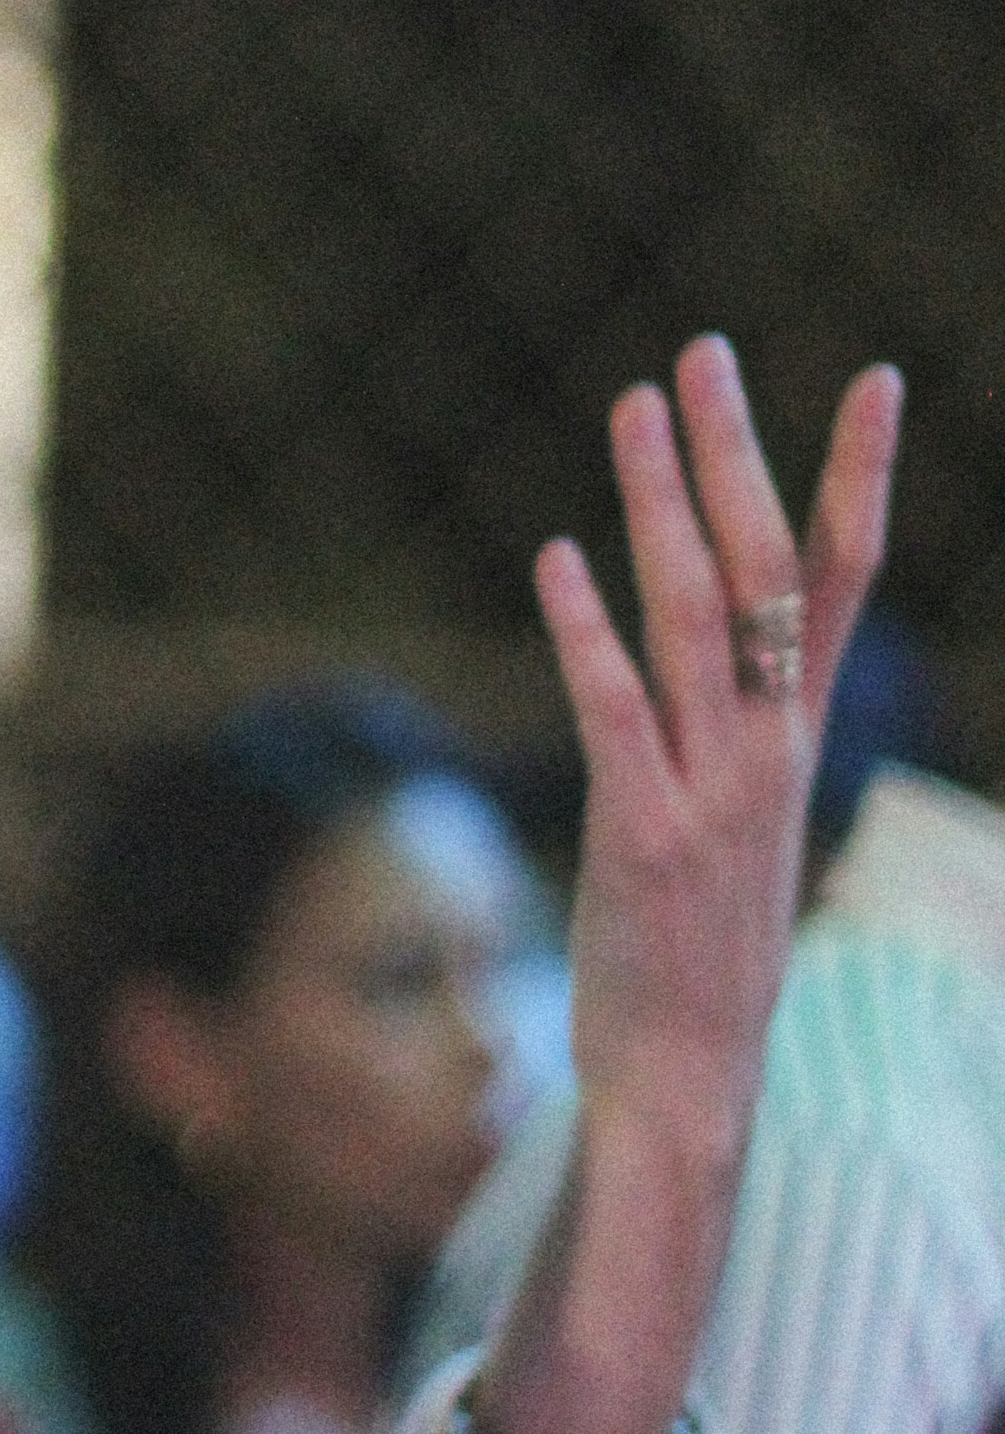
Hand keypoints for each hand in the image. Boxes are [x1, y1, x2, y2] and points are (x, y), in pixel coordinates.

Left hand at [477, 339, 897, 1433]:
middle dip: (737, 455)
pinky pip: (615, 712)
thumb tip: (731, 652)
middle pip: (763, 571)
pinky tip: (556, 559)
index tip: (877, 380)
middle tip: (704, 354)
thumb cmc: (702, 947)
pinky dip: (586, 633)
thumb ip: (745, 732)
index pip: (840, 582)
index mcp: (796, 737)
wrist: (689, 1079)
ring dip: (662, 506)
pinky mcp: (642, 834)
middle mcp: (767, 749)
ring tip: (635, 409)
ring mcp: (711, 789)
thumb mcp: (746, 820)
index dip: (861, 479)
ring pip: (693, 619)